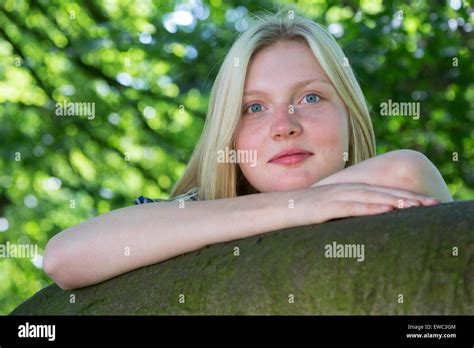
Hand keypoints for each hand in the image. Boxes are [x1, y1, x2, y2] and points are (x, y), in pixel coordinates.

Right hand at [289, 182, 440, 225]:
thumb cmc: (295, 211)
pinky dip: (370, 208)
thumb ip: (339, 209)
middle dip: (407, 196)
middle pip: (379, 191)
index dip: (400, 194)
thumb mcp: (321, 209)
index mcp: (342, 189)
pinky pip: (350, 207)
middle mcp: (341, 189)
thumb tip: (354, 219)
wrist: (270, 208)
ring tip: (418, 206)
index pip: (377, 190)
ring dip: (395, 201)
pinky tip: (387, 210)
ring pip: (369, 197)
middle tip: (432, 203)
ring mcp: (332, 196)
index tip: (422, 202)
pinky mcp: (323, 207)